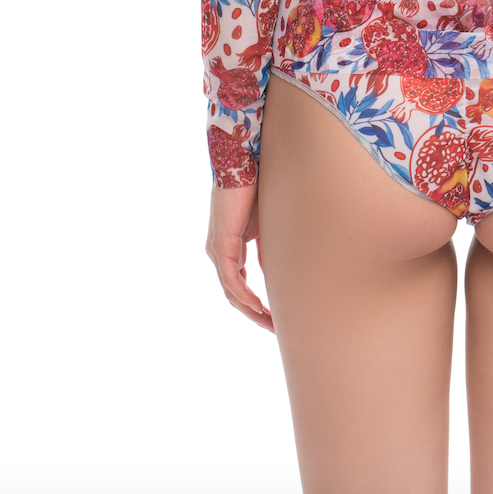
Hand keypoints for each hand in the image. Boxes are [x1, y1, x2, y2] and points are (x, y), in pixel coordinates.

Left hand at [206, 182, 273, 332]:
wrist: (241, 164)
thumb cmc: (254, 188)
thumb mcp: (264, 225)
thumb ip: (265, 248)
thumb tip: (273, 270)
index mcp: (228, 248)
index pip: (239, 285)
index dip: (255, 304)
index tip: (275, 316)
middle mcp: (219, 253)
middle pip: (234, 295)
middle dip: (255, 314)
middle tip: (275, 328)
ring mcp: (217, 251)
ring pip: (231, 292)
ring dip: (252, 310)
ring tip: (271, 324)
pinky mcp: (221, 245)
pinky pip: (231, 279)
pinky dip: (245, 295)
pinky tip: (259, 306)